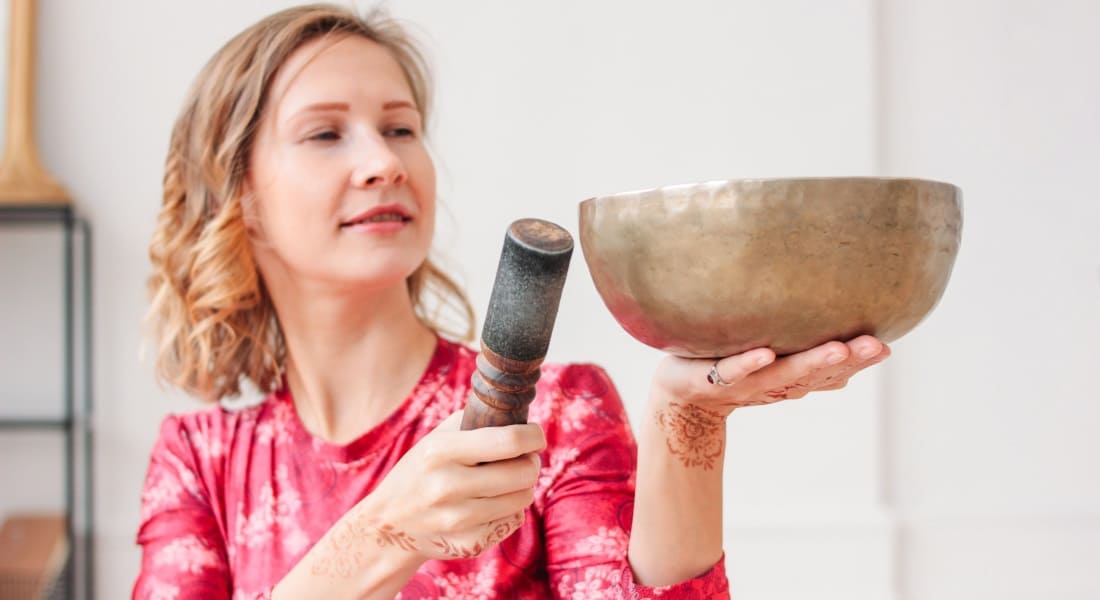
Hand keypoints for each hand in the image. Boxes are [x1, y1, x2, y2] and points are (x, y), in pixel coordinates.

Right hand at [310, 409, 545, 574]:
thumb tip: (516, 412)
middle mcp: (446, 486)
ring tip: (509, 482)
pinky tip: (493, 505)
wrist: (388, 526)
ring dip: (523, 487)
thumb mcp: (434, 439)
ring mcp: (457, 519)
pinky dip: (510, 511)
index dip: (533, 436)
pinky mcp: (467, 544)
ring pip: (522, 499)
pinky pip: (512, 522)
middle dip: (532, 463)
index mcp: (439, 451)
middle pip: (522, 473)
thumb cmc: (420, 472)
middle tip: (526, 460)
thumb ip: (472, 421)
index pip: (507, 440)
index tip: (537, 436)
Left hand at [651, 335, 890, 416]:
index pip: (832, 372)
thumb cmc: (733, 373)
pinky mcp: (713, 377)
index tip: (888, 348)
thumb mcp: (773, 365)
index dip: (860, 363)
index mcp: (791, 379)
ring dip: (811, 363)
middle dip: (848, 361)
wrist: (682, 397)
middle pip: (815, 374)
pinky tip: (766, 354)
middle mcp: (774, 384)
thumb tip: (851, 354)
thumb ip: (807, 362)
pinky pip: (733, 370)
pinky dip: (750, 364)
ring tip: (839, 349)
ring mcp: (745, 383)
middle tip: (878, 347)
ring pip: (782, 374)